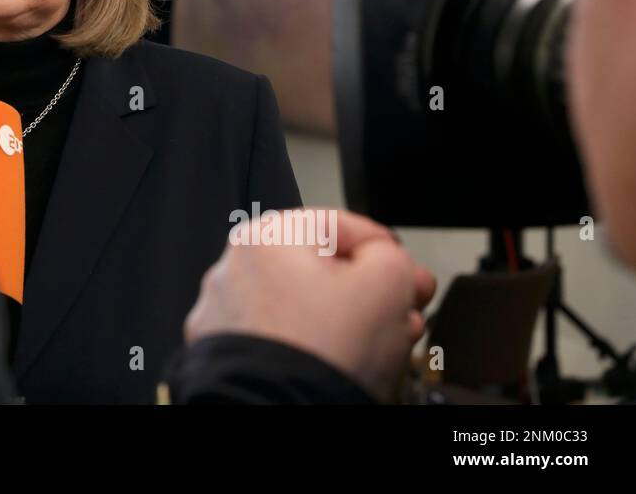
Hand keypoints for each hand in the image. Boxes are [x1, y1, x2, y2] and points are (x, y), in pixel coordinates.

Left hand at [183, 209, 436, 401]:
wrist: (280, 410)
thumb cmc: (322, 350)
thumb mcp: (387, 283)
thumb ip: (394, 257)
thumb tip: (388, 260)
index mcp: (268, 235)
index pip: (342, 225)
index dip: (388, 251)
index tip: (410, 274)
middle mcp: (236, 267)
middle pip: (322, 269)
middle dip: (371, 291)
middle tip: (403, 311)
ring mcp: (226, 311)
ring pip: (303, 306)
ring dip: (345, 320)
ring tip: (379, 344)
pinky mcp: (227, 350)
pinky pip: (281, 336)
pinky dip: (311, 344)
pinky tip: (341, 361)